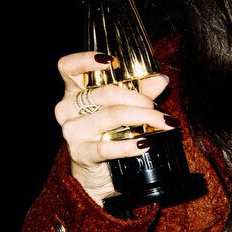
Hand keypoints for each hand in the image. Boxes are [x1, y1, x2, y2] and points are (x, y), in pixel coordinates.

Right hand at [53, 52, 174, 204]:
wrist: (99, 171)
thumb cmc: (110, 131)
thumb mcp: (123, 107)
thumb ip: (140, 90)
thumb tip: (160, 79)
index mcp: (74, 92)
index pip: (68, 68)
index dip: (84, 60)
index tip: (110, 60)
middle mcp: (68, 109)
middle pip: (105, 94)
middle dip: (139, 98)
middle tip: (157, 106)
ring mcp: (73, 131)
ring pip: (112, 116)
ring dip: (143, 117)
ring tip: (163, 122)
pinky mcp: (82, 153)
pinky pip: (107, 147)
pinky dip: (129, 145)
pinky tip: (144, 144)